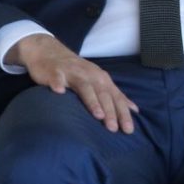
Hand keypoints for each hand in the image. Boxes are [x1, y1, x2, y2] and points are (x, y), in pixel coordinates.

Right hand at [8, 33, 137, 133]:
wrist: (50, 52)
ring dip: (92, 101)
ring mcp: (72, 72)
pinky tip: (59, 92)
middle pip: (103, 94)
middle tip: (114, 128)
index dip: (123, 113)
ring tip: (98, 116)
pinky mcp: (54, 71)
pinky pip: (56, 78)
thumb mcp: (98, 81)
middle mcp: (90, 75)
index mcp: (102, 79)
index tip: (129, 130)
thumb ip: (115, 95)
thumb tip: (134, 109)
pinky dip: (58, 84)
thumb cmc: (77, 71)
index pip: (116, 98)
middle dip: (110, 111)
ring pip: (84, 87)